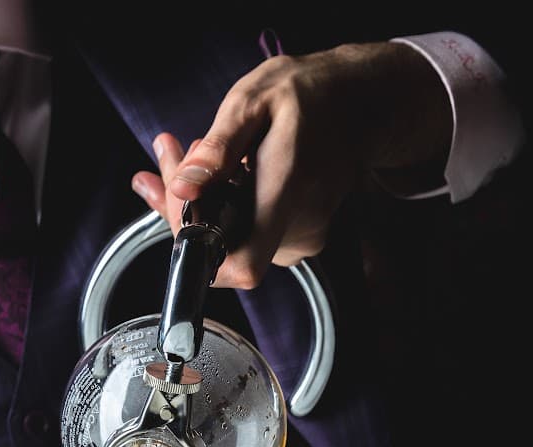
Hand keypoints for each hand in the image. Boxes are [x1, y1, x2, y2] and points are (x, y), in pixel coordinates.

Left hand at [131, 41, 450, 288]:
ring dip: (201, 200)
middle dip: (183, 205)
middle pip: (223, 248)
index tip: (177, 203)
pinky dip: (223, 203)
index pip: (242, 266)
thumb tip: (183, 187)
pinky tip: (218, 168)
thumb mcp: (255, 102)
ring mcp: (301, 238)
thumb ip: (219, 148)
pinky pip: (248, 231)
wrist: (360, 100)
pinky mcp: (298, 236)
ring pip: (231, 238)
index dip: (199, 253)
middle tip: (172, 153)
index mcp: (288, 195)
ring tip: (193, 150)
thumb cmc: (311, 95)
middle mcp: (299, 229)